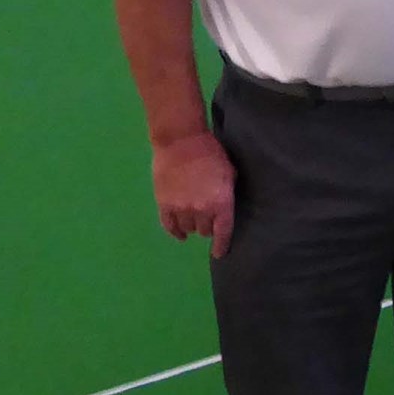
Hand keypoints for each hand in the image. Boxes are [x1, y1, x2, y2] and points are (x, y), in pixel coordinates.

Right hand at [152, 131, 235, 258]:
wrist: (181, 141)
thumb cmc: (211, 153)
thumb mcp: (229, 172)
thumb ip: (227, 192)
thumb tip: (224, 204)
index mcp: (221, 203)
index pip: (223, 233)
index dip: (221, 245)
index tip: (218, 253)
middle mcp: (202, 210)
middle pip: (205, 231)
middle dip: (208, 227)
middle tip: (207, 218)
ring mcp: (181, 209)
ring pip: (188, 229)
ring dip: (192, 226)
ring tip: (193, 220)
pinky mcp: (164, 204)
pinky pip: (169, 226)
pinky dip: (175, 232)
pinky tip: (179, 233)